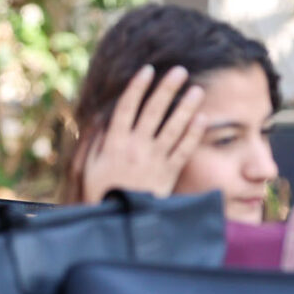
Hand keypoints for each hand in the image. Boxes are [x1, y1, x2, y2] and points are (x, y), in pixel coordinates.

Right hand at [79, 67, 207, 200]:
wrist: (120, 223)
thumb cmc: (102, 195)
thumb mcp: (90, 168)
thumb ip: (97, 142)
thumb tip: (102, 119)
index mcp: (114, 143)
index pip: (127, 107)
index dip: (138, 87)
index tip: (148, 70)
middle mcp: (135, 147)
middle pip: (153, 111)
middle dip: (167, 88)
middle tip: (180, 71)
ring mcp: (154, 159)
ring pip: (172, 127)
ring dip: (186, 107)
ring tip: (197, 90)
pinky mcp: (168, 174)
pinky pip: (183, 150)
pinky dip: (193, 134)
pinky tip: (203, 119)